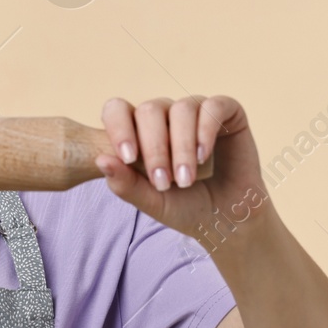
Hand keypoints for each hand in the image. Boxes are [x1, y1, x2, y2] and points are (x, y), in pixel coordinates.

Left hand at [94, 95, 269, 243]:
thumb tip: (100, 160)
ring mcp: (196, 111)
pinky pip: (213, 106)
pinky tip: (203, 157)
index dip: (119, 128)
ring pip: (181, 109)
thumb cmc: (185, 208)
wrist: (227, 221)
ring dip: (181, 146)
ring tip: (186, 179)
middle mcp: (166, 115)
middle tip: (164, 183)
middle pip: (150, 110)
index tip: (127, 158)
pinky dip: (205, 131)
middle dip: (154, 148)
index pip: (118, 110)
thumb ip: (125, 184)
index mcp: (140, 130)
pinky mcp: (227, 112)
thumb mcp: (152, 201)